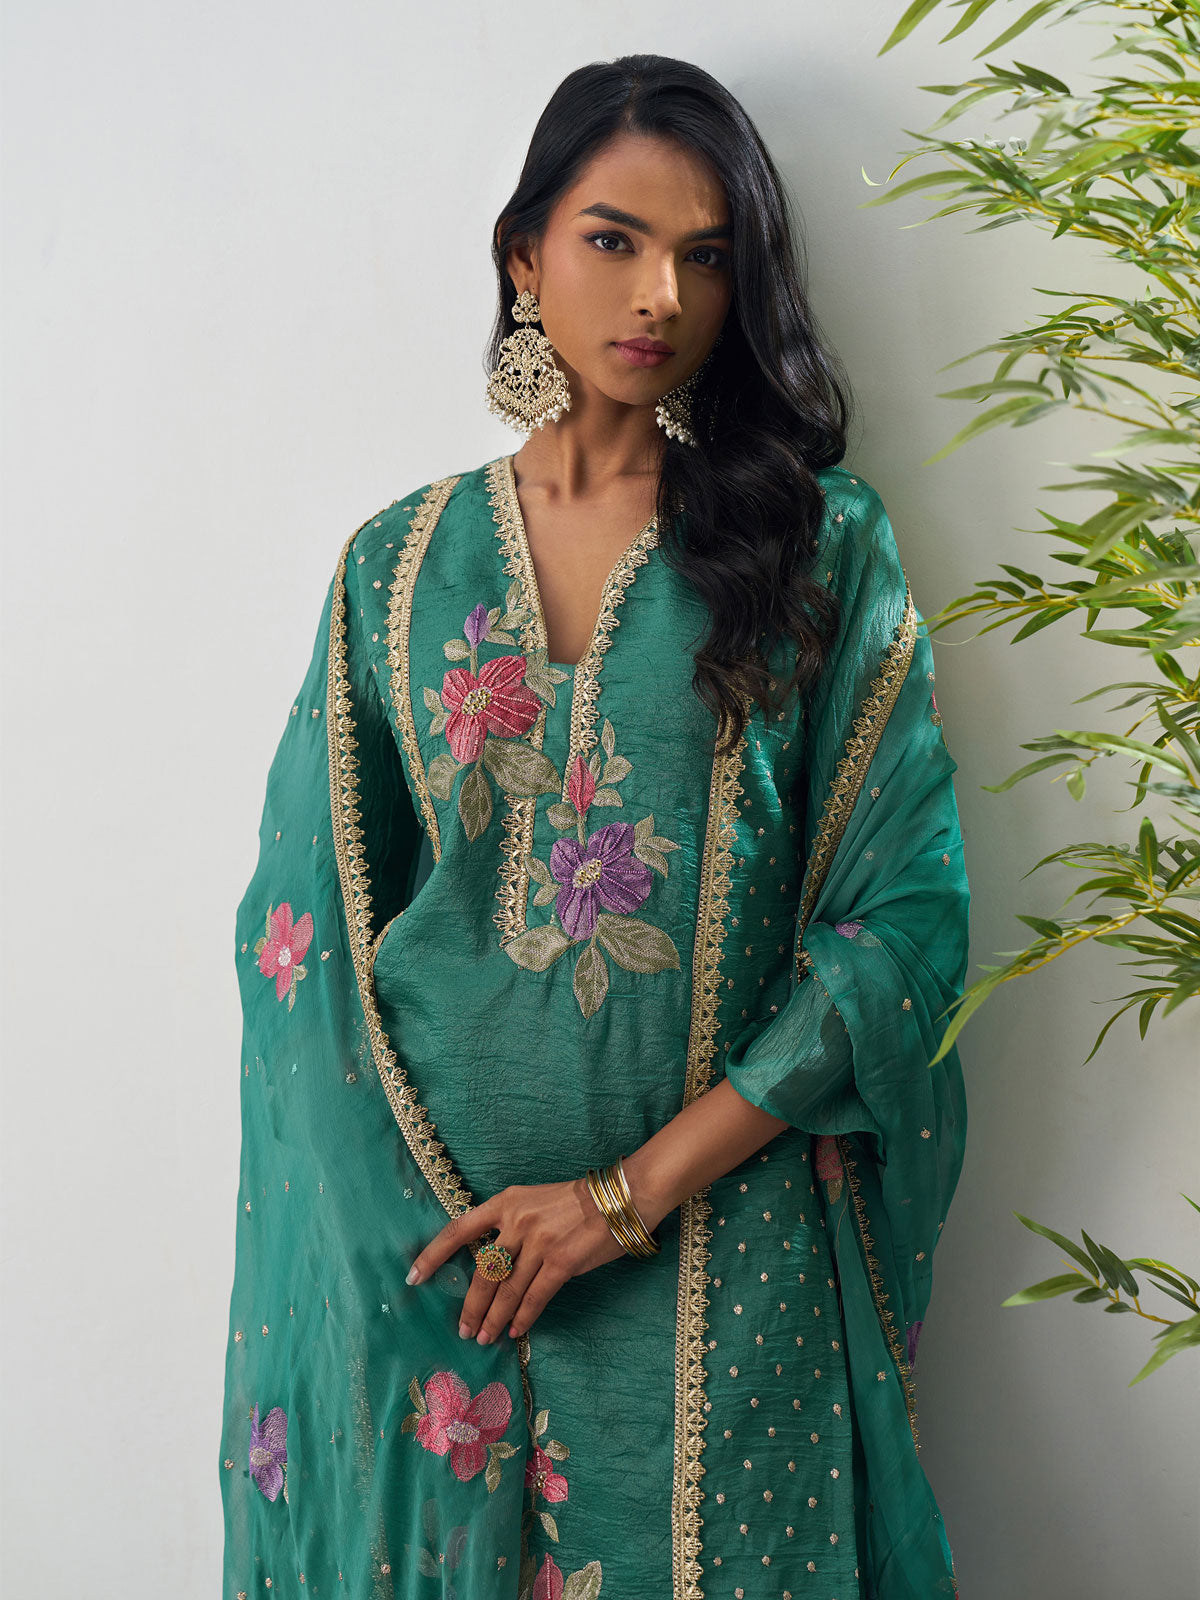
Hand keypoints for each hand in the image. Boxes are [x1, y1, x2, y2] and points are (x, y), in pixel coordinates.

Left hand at [405, 1175, 641, 1343]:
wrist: (620, 1197)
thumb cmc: (577, 1201)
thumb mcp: (534, 1201)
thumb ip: (510, 1227)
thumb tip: (489, 1266)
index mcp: (506, 1202)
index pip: (458, 1230)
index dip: (433, 1255)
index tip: (414, 1277)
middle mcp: (517, 1220)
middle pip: (482, 1272)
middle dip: (470, 1306)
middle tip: (463, 1329)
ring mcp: (539, 1242)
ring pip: (507, 1290)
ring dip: (493, 1319)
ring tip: (484, 1337)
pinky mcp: (561, 1262)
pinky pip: (534, 1298)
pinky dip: (523, 1318)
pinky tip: (515, 1330)